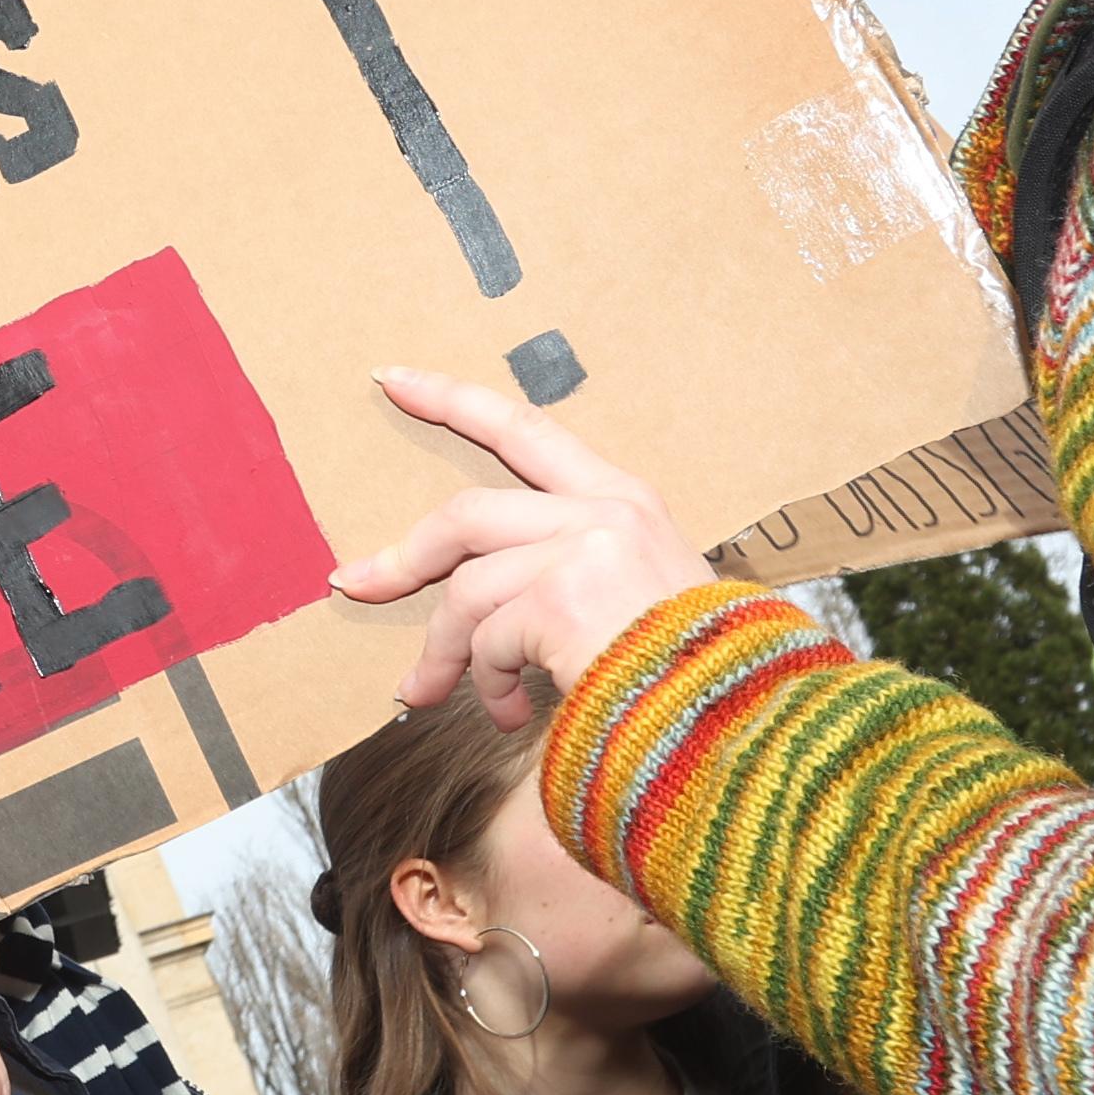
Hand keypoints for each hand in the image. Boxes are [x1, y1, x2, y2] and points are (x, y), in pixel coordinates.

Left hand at [328, 366, 714, 728]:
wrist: (738, 715)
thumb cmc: (694, 668)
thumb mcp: (640, 596)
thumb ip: (568, 573)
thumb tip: (476, 603)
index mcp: (625, 498)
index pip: (525, 428)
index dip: (453, 400)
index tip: (393, 379)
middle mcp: (605, 511)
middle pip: (467, 513)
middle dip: (404, 557)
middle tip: (354, 583)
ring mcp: (583, 549)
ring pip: (467, 589)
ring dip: (446, 652)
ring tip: (436, 695)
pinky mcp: (560, 597)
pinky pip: (487, 640)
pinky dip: (488, 684)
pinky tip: (514, 714)